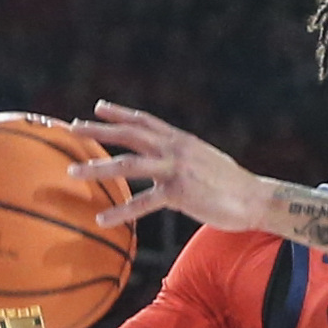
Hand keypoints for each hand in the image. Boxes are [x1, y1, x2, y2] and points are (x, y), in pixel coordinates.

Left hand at [69, 102, 261, 232]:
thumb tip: (169, 162)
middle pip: (129, 134)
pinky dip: (120, 211)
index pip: (144, 120)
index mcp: (180, 139)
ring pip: (128, 164)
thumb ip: (183, 157)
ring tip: (72, 171)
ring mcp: (175, 170)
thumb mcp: (205, 159)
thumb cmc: (231, 184)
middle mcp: (175, 149)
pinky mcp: (179, 193)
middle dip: (98, 130)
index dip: (119, 113)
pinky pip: (142, 203)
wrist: (255, 198)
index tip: (97, 108)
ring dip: (97, 167)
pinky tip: (102, 218)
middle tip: (72, 129)